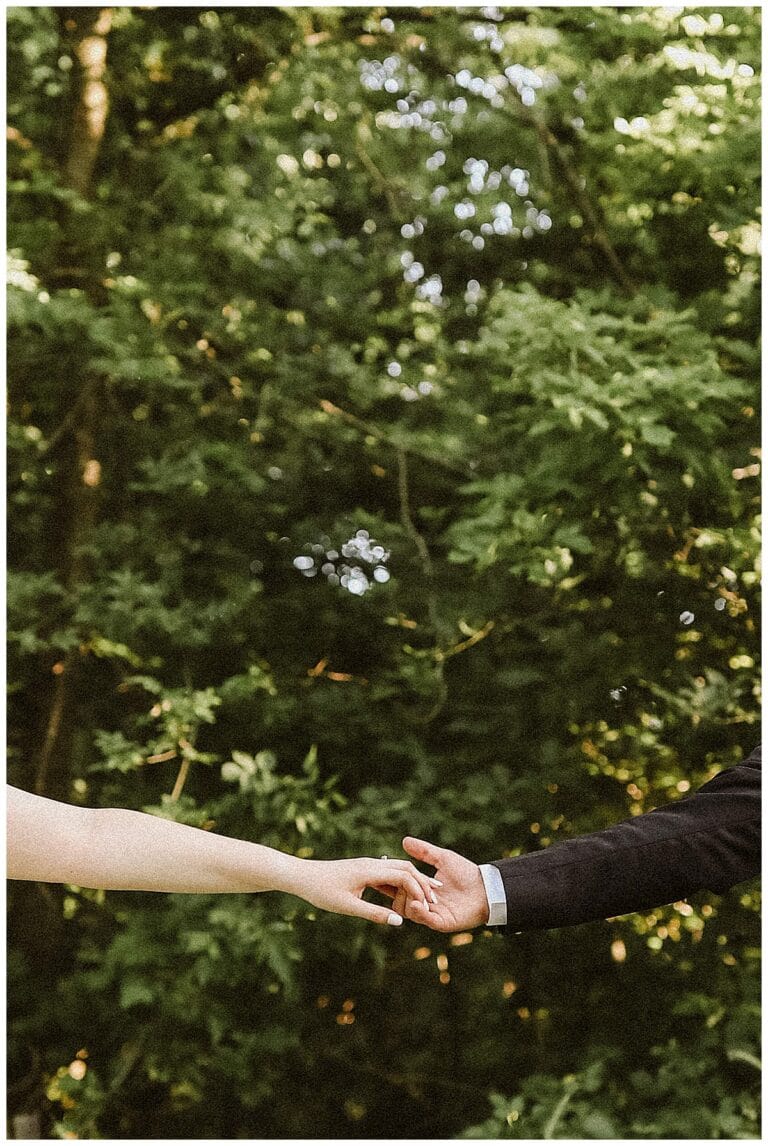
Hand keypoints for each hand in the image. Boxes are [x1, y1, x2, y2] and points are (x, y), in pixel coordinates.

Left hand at [295, 857, 440, 925]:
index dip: (419, 889)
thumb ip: (375, 913)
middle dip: (422, 881)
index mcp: (370, 870)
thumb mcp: (348, 907)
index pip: (404, 876)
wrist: (302, 876)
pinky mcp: (363, 868)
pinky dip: (400, 881)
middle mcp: (372, 863)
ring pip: (397, 868)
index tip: (430, 904)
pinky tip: (405, 891)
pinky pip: (387, 872)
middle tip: (437, 895)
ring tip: (427, 893)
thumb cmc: (322, 891)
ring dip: (413, 880)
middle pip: (405, 867)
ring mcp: (368, 864)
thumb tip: (399, 921)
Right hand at [393, 837, 489, 931]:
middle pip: (399, 902)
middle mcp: (424, 904)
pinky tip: (416, 903)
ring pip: (409, 912)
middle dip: (398, 891)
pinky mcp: (442, 923)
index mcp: (422, 890)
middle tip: (399, 881)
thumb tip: (404, 840)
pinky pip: (425, 920)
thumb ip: (424, 851)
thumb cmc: (467, 873)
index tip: (386, 871)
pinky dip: (419, 913)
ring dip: (408, 901)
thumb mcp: (443, 858)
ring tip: (411, 891)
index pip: (399, 888)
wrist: (487, 888)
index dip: (393, 880)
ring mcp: (432, 915)